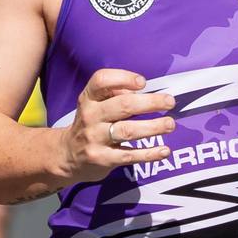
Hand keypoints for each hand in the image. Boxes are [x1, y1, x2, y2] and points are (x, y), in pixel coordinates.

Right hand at [59, 69, 175, 183]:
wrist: (68, 155)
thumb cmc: (92, 123)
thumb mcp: (96, 104)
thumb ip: (116, 93)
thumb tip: (143, 91)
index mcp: (89, 98)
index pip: (101, 80)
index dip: (123, 78)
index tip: (143, 82)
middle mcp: (90, 116)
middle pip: (122, 105)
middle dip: (150, 102)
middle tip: (170, 102)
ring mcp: (95, 138)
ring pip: (128, 131)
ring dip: (153, 127)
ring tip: (170, 124)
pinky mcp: (102, 159)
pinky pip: (129, 156)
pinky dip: (149, 154)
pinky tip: (164, 151)